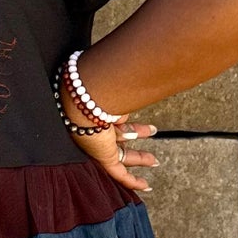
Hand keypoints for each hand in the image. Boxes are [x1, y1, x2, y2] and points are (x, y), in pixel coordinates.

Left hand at [59, 66, 156, 195]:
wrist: (82, 95)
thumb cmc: (92, 81)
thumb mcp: (112, 75)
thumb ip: (122, 70)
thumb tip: (136, 51)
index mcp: (95, 107)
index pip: (113, 114)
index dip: (126, 115)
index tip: (136, 113)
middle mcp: (96, 126)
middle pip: (119, 135)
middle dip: (136, 135)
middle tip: (151, 131)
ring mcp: (99, 143)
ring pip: (123, 155)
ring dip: (140, 158)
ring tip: (155, 160)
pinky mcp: (103, 157)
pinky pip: (119, 173)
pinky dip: (132, 181)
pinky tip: (145, 186)